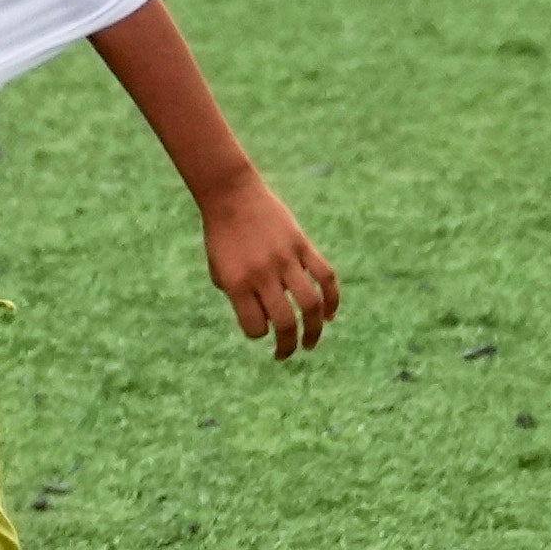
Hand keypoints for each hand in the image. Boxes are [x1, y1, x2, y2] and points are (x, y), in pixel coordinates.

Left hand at [202, 172, 336, 359]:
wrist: (231, 195)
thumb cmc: (221, 235)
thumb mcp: (218, 269)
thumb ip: (237, 295)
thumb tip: (264, 320)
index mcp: (237, 284)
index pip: (255, 327)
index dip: (257, 334)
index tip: (258, 330)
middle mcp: (262, 275)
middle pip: (285, 322)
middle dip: (287, 345)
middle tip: (285, 354)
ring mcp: (285, 260)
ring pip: (310, 304)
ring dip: (314, 330)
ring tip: (310, 343)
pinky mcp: (302, 246)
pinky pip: (325, 277)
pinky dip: (331, 299)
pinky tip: (329, 315)